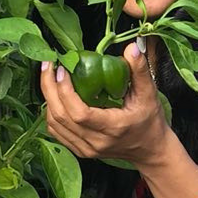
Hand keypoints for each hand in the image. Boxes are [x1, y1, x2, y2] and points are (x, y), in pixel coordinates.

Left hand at [39, 42, 167, 166]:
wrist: (150, 150)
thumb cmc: (150, 121)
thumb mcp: (149, 94)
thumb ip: (139, 70)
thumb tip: (132, 47)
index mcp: (113, 128)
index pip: (80, 113)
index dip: (65, 91)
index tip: (62, 69)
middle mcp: (96, 142)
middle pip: (60, 117)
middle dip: (49, 88)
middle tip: (48, 65)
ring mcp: (86, 149)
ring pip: (54, 125)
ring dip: (48, 99)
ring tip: (49, 76)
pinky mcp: (80, 150)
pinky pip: (57, 132)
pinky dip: (51, 113)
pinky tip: (54, 95)